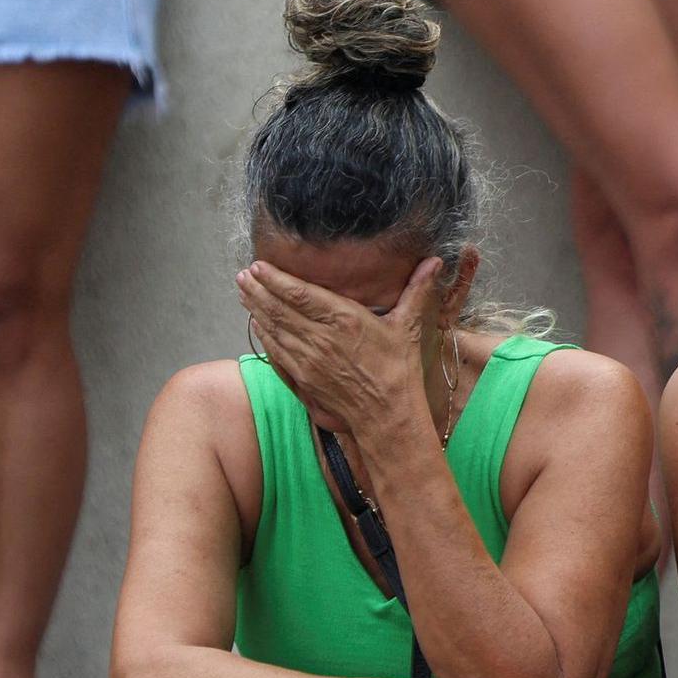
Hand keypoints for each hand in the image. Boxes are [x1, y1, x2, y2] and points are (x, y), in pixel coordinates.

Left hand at [237, 257, 442, 435]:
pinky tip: (256, 324)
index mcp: (345, 319)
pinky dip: (264, 336)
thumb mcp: (409, 327)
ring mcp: (308, 359)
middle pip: (279, 308)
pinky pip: (276, 352)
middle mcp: (321, 337)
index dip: (275, 278)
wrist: (388, 415)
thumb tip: (435, 261)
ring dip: (255, 308)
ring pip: (273, 329)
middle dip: (257, 289)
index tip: (258, 265)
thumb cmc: (399, 370)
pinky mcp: (304, 377)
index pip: (299, 293)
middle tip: (242, 274)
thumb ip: (417, 291)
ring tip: (242, 291)